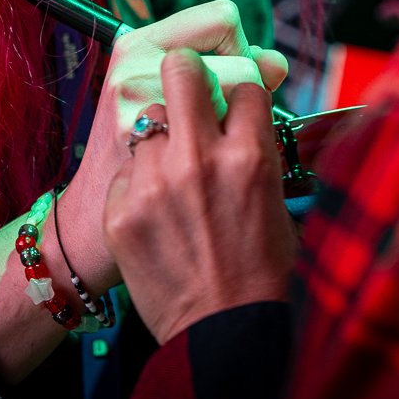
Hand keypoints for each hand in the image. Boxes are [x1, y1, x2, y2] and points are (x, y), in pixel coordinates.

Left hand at [104, 50, 296, 344]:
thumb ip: (258, 142)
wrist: (221, 331)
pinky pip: (128, 167)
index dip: (240, 90)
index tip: (235, 104)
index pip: (243, 80)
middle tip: (188, 89)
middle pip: (180, 68)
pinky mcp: (122, 208)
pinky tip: (157, 210)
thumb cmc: (259, 267)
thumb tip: (249, 89)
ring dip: (162, 138)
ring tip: (175, 175)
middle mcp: (200, 159)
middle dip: (186, 72)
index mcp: (249, 155)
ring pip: (149, 121)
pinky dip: (140, 181)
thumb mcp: (276, 198)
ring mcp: (155, 182)